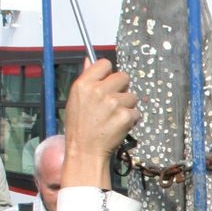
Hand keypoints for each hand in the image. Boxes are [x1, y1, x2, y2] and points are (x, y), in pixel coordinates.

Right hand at [61, 59, 139, 189]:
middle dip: (122, 88)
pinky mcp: (125, 116)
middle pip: (123, 76)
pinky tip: (119, 126)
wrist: (86, 151)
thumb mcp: (75, 99)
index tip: (108, 82)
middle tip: (114, 102)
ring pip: (132, 96)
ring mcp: (113, 103)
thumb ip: (86, 79)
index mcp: (84, 84)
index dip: (108, 73)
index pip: (105, 64)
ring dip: (127, 106)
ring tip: (114, 117)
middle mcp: (99, 90)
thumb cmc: (79, 127)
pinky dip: (131, 120)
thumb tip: (90, 60)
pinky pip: (136, 112)